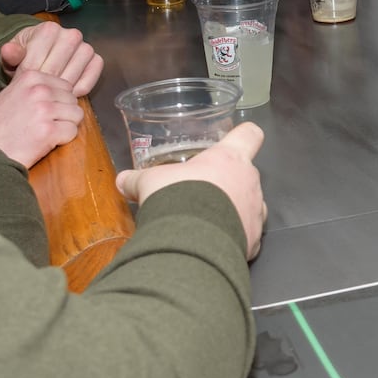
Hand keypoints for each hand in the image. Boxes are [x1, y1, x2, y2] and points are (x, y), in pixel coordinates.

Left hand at [0, 20, 102, 97]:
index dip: (27, 78)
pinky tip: (68, 92)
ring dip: (61, 89)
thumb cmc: (27, 54)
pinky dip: (80, 88)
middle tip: (36, 92)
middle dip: (43, 85)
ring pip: (74, 74)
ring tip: (50, 92)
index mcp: (48, 29)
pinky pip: (90, 77)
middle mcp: (70, 34)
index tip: (22, 83)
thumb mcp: (13, 54)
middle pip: (55, 71)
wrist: (42, 52)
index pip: (36, 62)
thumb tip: (8, 50)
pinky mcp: (95, 59)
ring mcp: (85, 46)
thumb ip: (10, 54)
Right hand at [0, 69, 82, 167]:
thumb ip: (37, 88)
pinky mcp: (48, 131)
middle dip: (63, 114)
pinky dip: (62, 140)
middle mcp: (39, 90)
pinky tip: (44, 142)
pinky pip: (72, 132)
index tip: (41, 113)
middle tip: (42, 126)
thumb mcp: (13, 94)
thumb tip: (67, 90)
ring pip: (76, 116)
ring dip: (64, 127)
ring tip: (43, 134)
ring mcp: (44, 110)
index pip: (65, 86)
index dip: (58, 102)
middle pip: (73, 100)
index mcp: (31, 76)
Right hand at [117, 123, 267, 259]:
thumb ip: (139, 179)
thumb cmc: (178, 196)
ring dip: (237, 210)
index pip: (250, 134)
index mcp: (230, 158)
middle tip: (206, 191)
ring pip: (252, 206)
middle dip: (230, 182)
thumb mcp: (151, 182)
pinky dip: (236, 238)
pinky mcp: (255, 241)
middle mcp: (250, 182)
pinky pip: (249, 236)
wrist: (191, 241)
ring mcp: (255, 212)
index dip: (244, 136)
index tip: (235, 140)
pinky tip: (216, 243)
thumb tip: (122, 180)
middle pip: (248, 174)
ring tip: (211, 221)